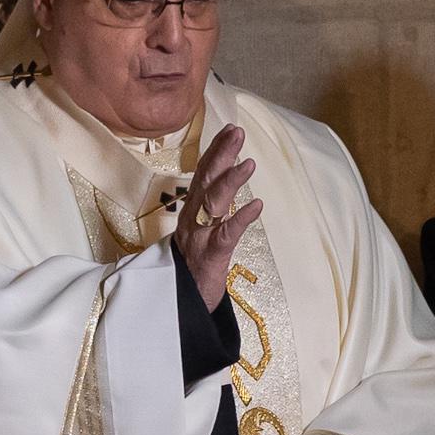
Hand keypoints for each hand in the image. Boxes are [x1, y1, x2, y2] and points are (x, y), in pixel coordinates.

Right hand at [175, 122, 259, 313]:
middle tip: (237, 133)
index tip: (229, 129)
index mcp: (192, 211)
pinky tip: (257, 206)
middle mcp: (194, 219)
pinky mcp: (210, 257)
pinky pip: (226, 235)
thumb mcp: (199, 232)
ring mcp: (201, 237)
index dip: (215, 151)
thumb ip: (209, 208)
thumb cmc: (191, 267)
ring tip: (249, 163)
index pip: (202, 174)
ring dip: (231, 182)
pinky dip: (241, 219)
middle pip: (206, 181)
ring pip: (214, 204)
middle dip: (221, 155)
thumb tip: (224, 182)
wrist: (178, 305)